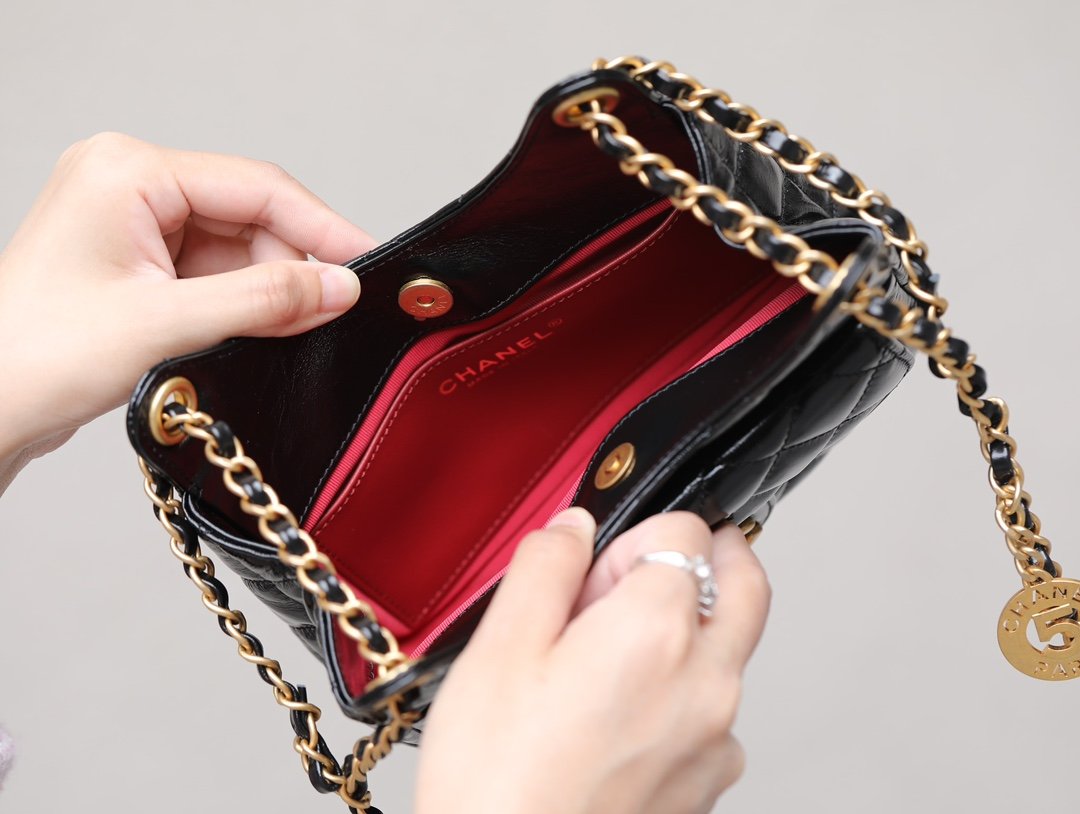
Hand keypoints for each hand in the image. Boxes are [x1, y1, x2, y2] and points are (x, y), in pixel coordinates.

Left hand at [0, 132, 373, 486]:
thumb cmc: (36, 357)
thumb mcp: (167, 325)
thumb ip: (264, 301)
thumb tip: (339, 286)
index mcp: (128, 171)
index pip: (257, 187)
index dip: (323, 227)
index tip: (369, 263)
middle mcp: (129, 183)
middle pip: (251, 218)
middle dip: (289, 270)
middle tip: (326, 318)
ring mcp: (131, 223)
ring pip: (237, 250)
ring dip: (263, 293)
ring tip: (271, 337)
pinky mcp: (136, 261)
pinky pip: (213, 273)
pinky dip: (239, 306)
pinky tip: (243, 336)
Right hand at [416, 509, 769, 813]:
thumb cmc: (499, 780)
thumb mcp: (500, 647)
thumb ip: (547, 565)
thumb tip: (575, 528)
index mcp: (656, 631)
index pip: (687, 531)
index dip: (637, 535)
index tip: (598, 567)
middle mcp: (705, 681)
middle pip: (744, 584)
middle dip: (710, 557)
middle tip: (660, 564)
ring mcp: (714, 737)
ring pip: (730, 651)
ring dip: (692, 630)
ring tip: (611, 658)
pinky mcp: (707, 781)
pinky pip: (714, 712)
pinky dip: (683, 692)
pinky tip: (619, 715)